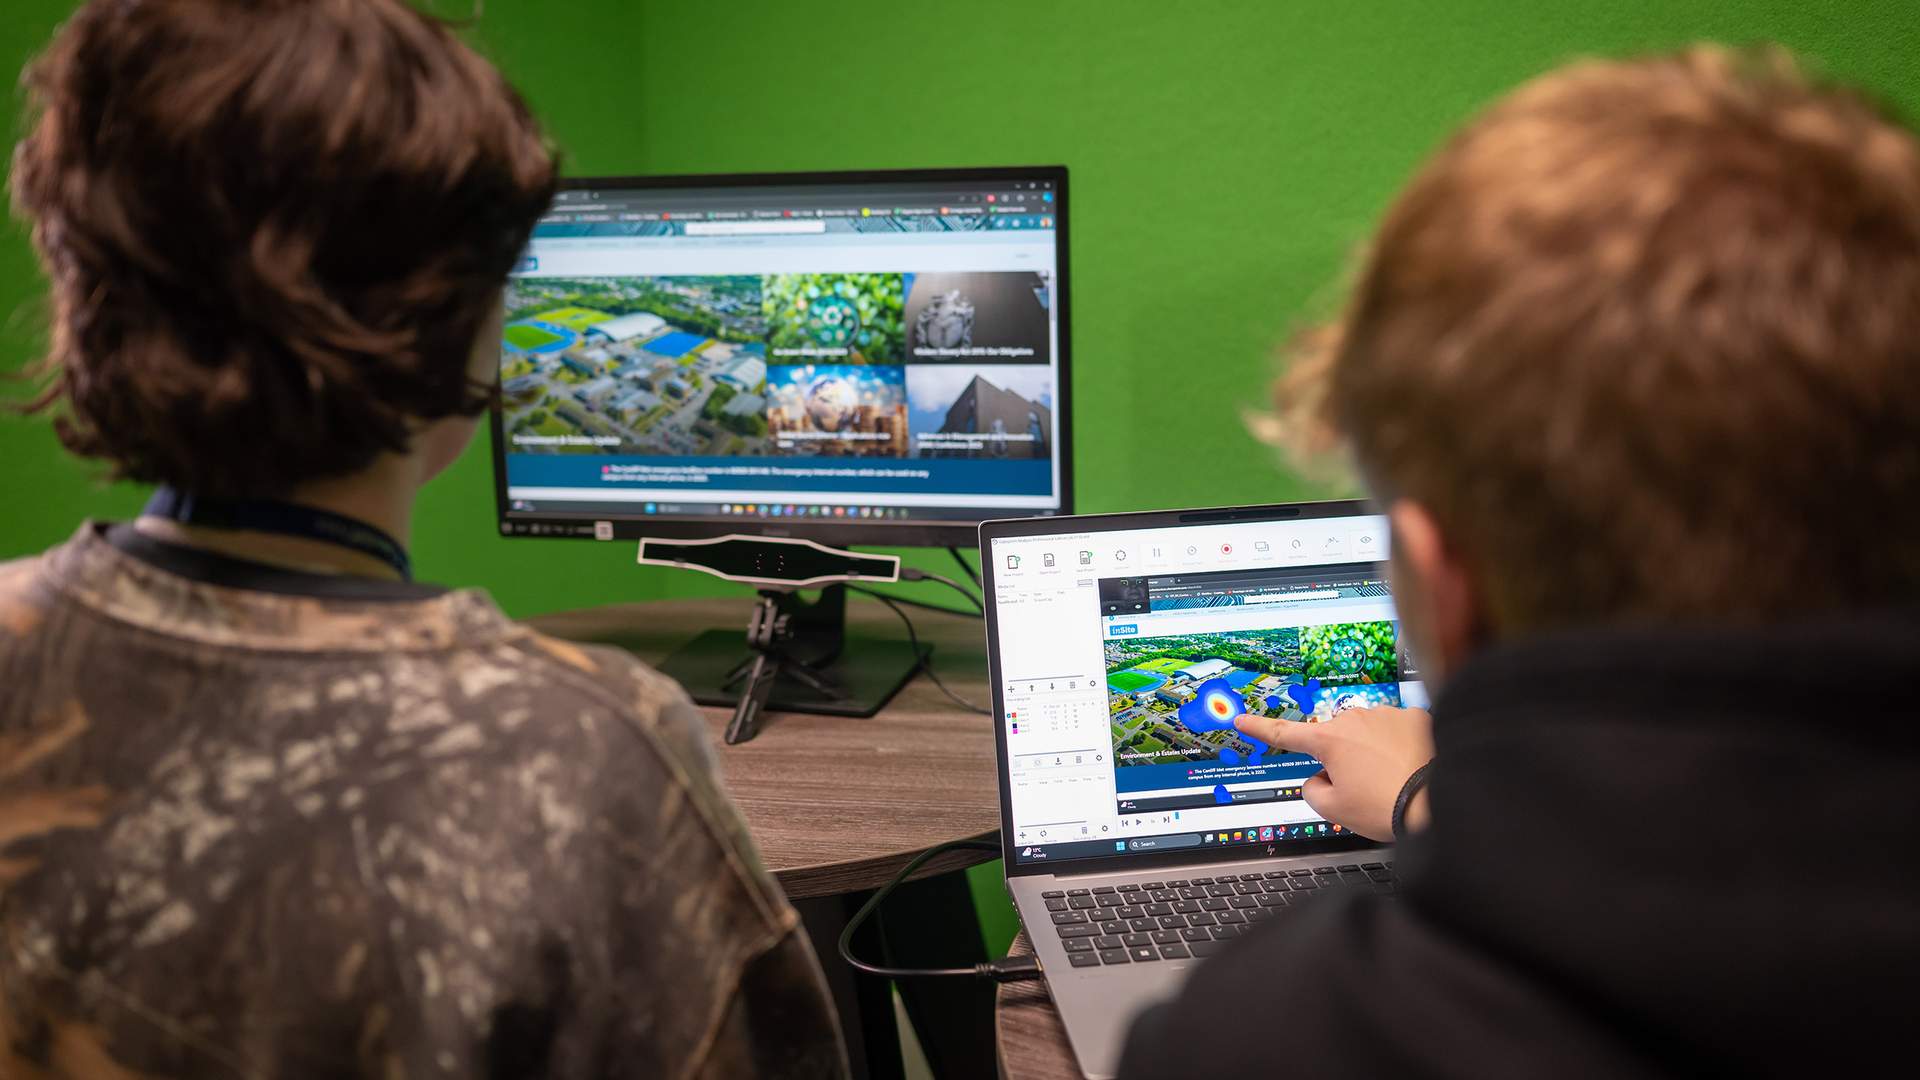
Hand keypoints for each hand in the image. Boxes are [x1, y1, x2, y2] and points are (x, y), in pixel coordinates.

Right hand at [1235, 706, 1434, 841]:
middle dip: (1342, 761)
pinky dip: (1400, 748)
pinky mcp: (1415, 718)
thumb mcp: (1333, 811)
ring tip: (1392, 782)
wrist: (1438, 803)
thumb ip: (1312, 791)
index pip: (1285, 734)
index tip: (1243, 718)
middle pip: (1336, 741)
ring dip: (1373, 754)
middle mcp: (1355, 720)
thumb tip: (1318, 778)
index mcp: (1329, 741)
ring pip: (1368, 736)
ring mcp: (1387, 715)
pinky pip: (1398, 732)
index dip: (1260, 728)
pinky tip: (1410, 768)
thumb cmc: (1386, 807)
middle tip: (1362, 791)